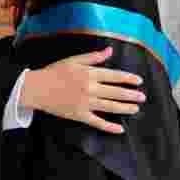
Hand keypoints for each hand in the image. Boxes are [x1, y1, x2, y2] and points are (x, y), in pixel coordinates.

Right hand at [20, 47, 144, 133]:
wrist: (36, 88)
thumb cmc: (54, 72)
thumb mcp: (74, 60)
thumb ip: (93, 57)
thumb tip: (110, 50)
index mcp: (89, 73)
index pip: (114, 76)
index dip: (128, 78)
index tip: (139, 81)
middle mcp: (90, 88)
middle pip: (115, 92)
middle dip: (131, 95)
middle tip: (143, 97)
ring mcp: (85, 103)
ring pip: (110, 107)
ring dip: (125, 108)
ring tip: (136, 109)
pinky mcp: (79, 115)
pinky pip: (97, 122)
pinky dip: (109, 127)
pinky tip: (120, 129)